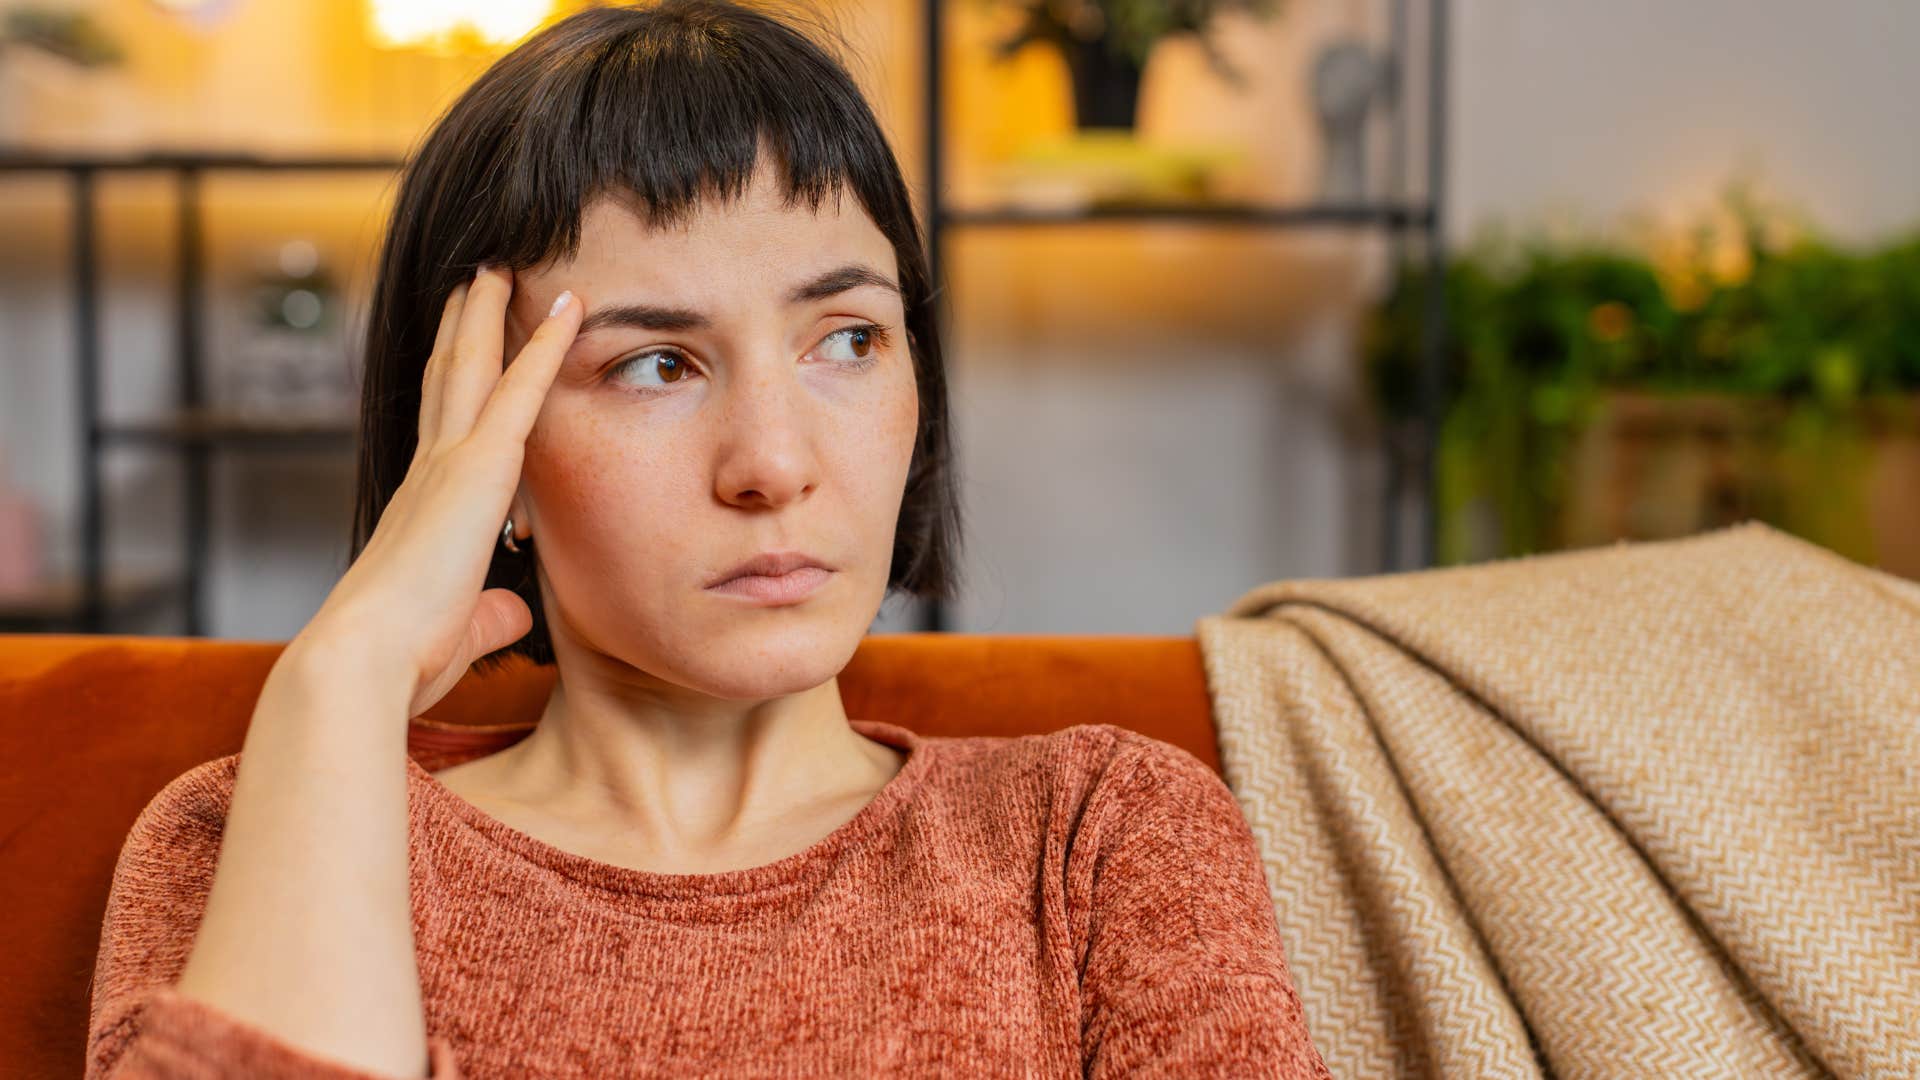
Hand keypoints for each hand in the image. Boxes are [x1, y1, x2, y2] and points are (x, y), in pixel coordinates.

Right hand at [294, 265, 579, 718]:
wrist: (365, 660)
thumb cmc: (403, 660)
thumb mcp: (458, 629)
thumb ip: (488, 614)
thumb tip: (512, 612)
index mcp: (423, 509)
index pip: (444, 431)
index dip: (456, 387)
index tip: (464, 350)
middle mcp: (428, 472)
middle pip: (449, 379)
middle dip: (463, 328)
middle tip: (475, 277)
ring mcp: (449, 464)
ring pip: (474, 367)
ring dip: (490, 314)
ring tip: (502, 266)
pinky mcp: (476, 469)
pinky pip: (522, 391)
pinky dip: (545, 346)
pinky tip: (569, 308)